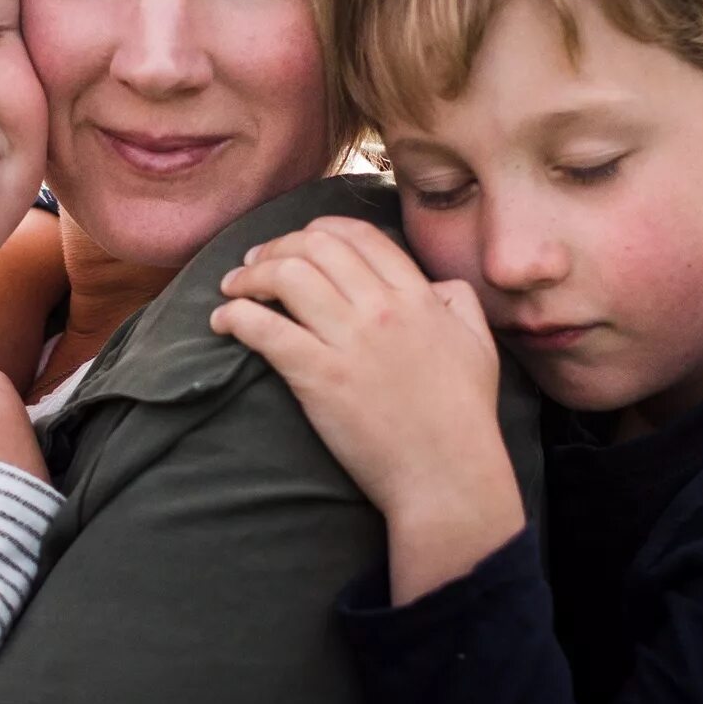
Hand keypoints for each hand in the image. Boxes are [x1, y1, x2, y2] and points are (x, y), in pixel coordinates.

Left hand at [210, 216, 523, 600]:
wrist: (446, 474)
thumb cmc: (464, 417)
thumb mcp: (478, 345)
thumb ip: (459, 301)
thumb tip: (435, 284)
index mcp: (418, 297)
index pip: (358, 236)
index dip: (318, 229)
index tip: (297, 242)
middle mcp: (382, 308)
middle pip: (316, 247)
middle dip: (276, 247)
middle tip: (254, 264)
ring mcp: (350, 341)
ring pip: (288, 277)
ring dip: (249, 276)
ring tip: (232, 288)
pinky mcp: (321, 378)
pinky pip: (267, 330)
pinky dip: (237, 317)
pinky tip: (224, 322)